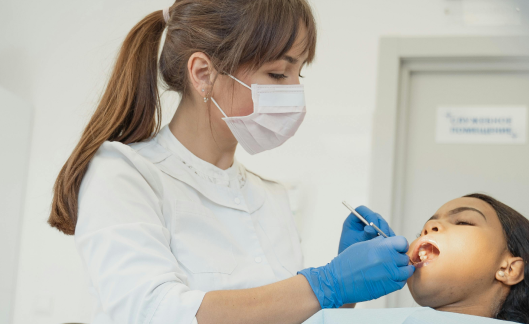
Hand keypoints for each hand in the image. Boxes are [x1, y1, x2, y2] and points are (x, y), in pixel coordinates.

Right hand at [298, 236, 413, 307]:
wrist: (338, 281)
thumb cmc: (347, 263)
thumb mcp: (362, 246)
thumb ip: (377, 243)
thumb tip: (388, 241)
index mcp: (381, 247)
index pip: (402, 242)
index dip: (400, 245)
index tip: (396, 249)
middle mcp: (388, 259)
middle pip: (404, 256)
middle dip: (399, 258)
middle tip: (390, 261)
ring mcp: (390, 274)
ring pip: (407, 270)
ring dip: (401, 270)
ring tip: (391, 270)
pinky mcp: (389, 287)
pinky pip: (402, 282)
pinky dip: (398, 280)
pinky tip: (389, 278)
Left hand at [338, 205, 394, 253]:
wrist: (353, 266)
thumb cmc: (349, 253)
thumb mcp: (355, 243)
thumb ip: (363, 236)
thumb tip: (370, 228)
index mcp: (353, 220)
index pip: (362, 210)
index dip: (369, 215)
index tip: (373, 225)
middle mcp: (364, 222)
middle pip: (376, 217)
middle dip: (381, 225)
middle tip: (383, 235)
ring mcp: (373, 228)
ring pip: (383, 225)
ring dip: (387, 232)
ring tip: (388, 242)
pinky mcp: (380, 235)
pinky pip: (388, 233)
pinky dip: (390, 238)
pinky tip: (392, 245)